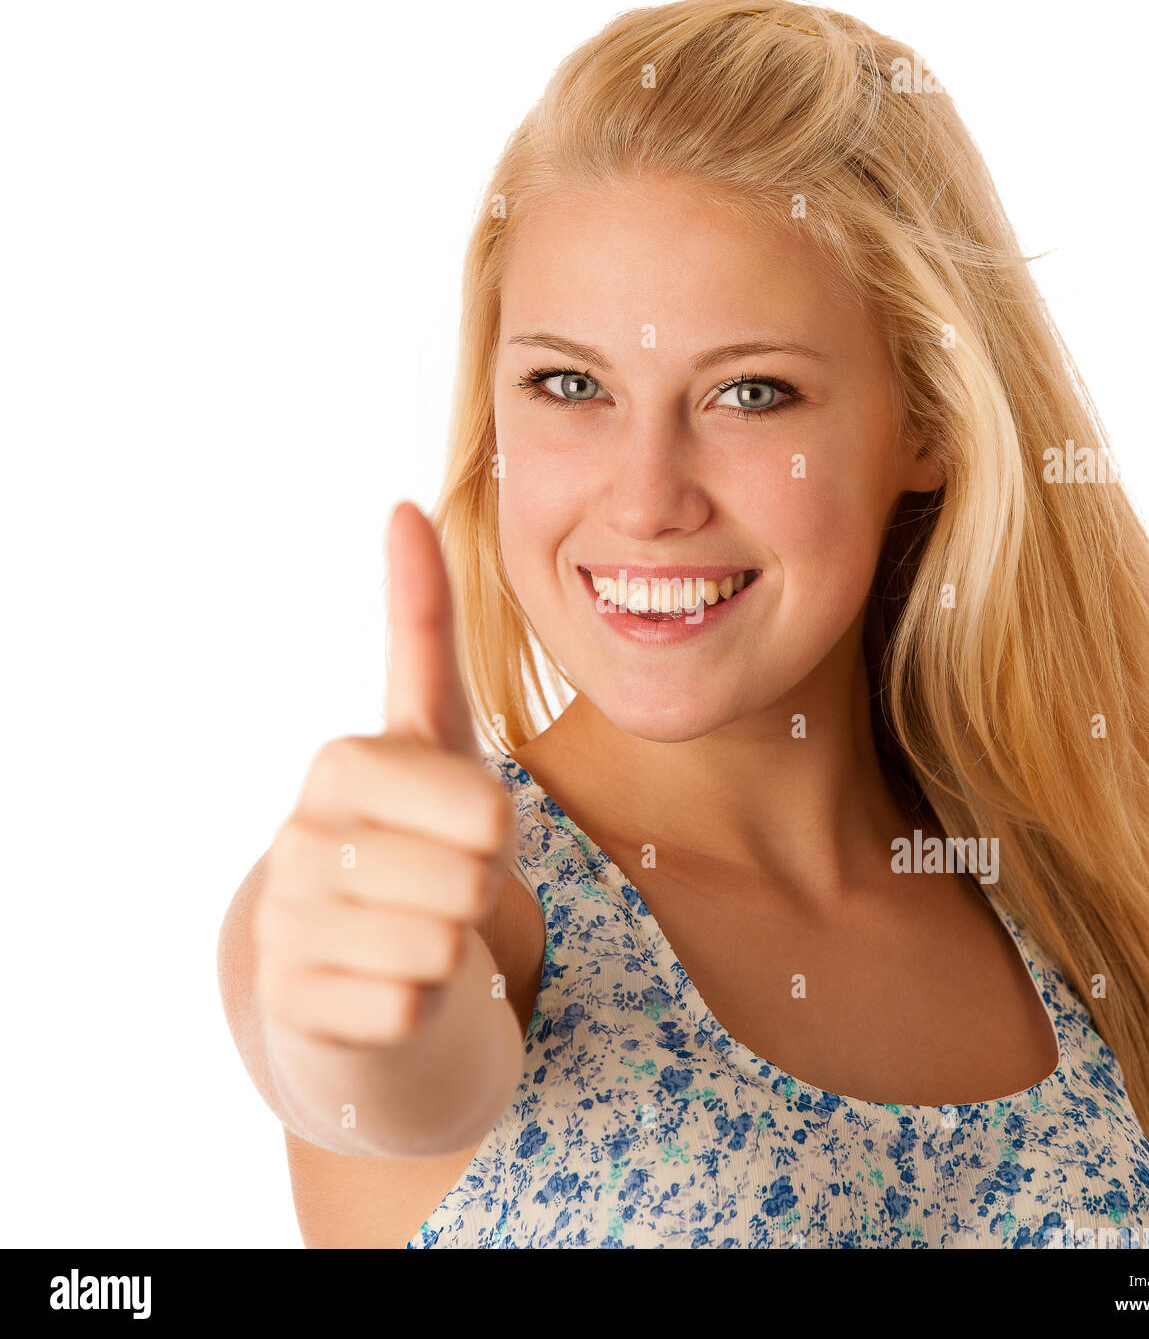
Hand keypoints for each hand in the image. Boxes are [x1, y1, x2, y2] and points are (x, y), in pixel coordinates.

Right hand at [253, 501, 514, 1046]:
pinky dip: (422, 1007)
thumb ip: (421, 624)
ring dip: (452, 946)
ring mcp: (287, 927)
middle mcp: (298, 841)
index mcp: (341, 765)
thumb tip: (402, 503)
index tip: (456, 827)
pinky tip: (386, 982)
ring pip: (446, 948)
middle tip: (439, 884)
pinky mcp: (293, 1007)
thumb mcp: (430, 732)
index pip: (485, 808)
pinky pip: (414, 1011)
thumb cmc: (413, 832)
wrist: (353, 955)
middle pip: (474, 878)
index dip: (494, 829)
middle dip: (480, 889)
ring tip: (413, 927)